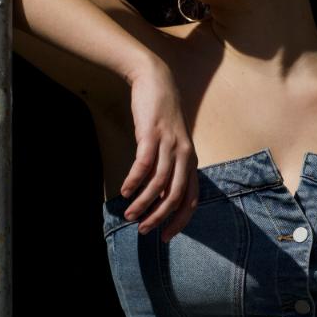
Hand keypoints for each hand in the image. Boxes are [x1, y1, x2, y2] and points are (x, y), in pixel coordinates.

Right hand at [121, 59, 199, 241]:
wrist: (155, 81)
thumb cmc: (161, 117)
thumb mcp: (169, 145)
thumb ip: (166, 168)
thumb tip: (157, 197)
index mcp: (191, 161)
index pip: (191, 199)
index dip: (180, 221)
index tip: (165, 236)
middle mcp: (184, 155)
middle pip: (176, 195)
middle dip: (160, 217)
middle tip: (144, 230)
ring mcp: (169, 144)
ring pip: (159, 183)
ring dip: (144, 202)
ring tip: (130, 215)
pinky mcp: (152, 134)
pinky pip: (144, 164)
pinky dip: (134, 180)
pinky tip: (125, 191)